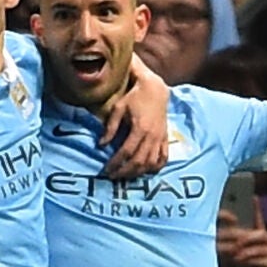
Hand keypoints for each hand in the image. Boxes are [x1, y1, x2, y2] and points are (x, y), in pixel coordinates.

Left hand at [102, 55, 169, 176]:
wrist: (155, 89)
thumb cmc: (134, 98)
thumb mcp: (118, 109)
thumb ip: (110, 127)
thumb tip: (101, 144)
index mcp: (140, 128)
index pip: (126, 152)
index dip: (115, 163)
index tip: (106, 169)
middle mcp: (152, 136)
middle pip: (139, 161)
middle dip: (125, 171)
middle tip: (113, 176)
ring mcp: (161, 138)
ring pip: (151, 163)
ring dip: (138, 172)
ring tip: (126, 176)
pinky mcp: (165, 138)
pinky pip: (163, 157)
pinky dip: (155, 167)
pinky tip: (146, 171)